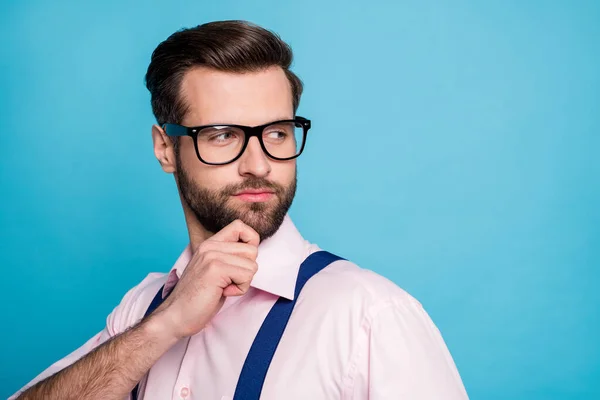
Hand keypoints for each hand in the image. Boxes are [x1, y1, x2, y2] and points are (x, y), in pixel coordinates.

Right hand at [152, 219, 259, 339]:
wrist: (176, 316)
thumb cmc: (199, 298)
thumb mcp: (215, 270)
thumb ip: (229, 257)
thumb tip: (253, 252)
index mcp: (210, 244)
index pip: (240, 226)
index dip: (250, 243)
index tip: (241, 262)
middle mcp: (210, 246)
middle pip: (252, 250)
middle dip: (247, 270)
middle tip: (228, 281)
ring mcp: (212, 256)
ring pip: (252, 265)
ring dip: (243, 282)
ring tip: (223, 288)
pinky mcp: (215, 269)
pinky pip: (246, 276)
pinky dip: (240, 289)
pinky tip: (222, 293)